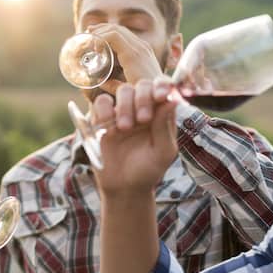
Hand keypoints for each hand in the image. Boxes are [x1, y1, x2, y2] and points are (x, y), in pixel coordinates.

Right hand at [87, 23, 164, 96]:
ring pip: (122, 30)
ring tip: (93, 34)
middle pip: (117, 29)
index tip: (91, 48)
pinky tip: (107, 39)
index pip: (114, 35)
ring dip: (107, 30)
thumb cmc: (145, 95)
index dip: (99, 37)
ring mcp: (144, 46)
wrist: (164, 93)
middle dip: (100, 30)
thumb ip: (111, 86)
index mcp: (133, 55)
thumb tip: (99, 81)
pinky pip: (128, 35)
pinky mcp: (145, 48)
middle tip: (87, 35)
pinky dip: (115, 34)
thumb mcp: (125, 91)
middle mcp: (140, 47)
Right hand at [91, 77, 177, 194]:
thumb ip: (165, 126)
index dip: (162, 86)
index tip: (160, 96)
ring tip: (125, 128)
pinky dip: (104, 109)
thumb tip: (171, 100)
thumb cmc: (148, 171)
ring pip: (123, 90)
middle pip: (143, 85)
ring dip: (125, 106)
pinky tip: (108, 128)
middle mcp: (143, 108)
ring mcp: (122, 112)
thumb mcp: (163, 152)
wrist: (124, 188)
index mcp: (161, 113)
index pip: (163, 88)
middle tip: (143, 120)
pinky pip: (101, 102)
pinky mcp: (102, 119)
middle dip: (143, 98)